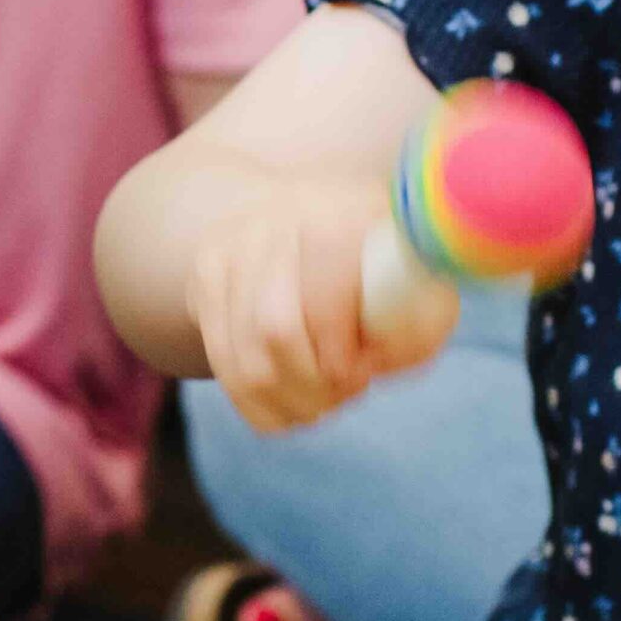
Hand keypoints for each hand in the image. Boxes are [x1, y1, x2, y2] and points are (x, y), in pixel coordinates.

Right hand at [185, 173, 457, 432]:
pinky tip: (290, 402)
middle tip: (343, 392)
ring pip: (242, 362)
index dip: (344, 359)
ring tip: (321, 401)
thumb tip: (369, 366)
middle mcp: (273, 224)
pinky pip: (223, 368)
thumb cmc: (378, 264)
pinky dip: (258, 405)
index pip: (322, 302)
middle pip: (274, 332)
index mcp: (337, 215)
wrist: (305, 216)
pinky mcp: (203, 282)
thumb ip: (413, 327)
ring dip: (288, 401)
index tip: (365, 376)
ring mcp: (229, 251)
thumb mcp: (416, 284)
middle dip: (314, 385)